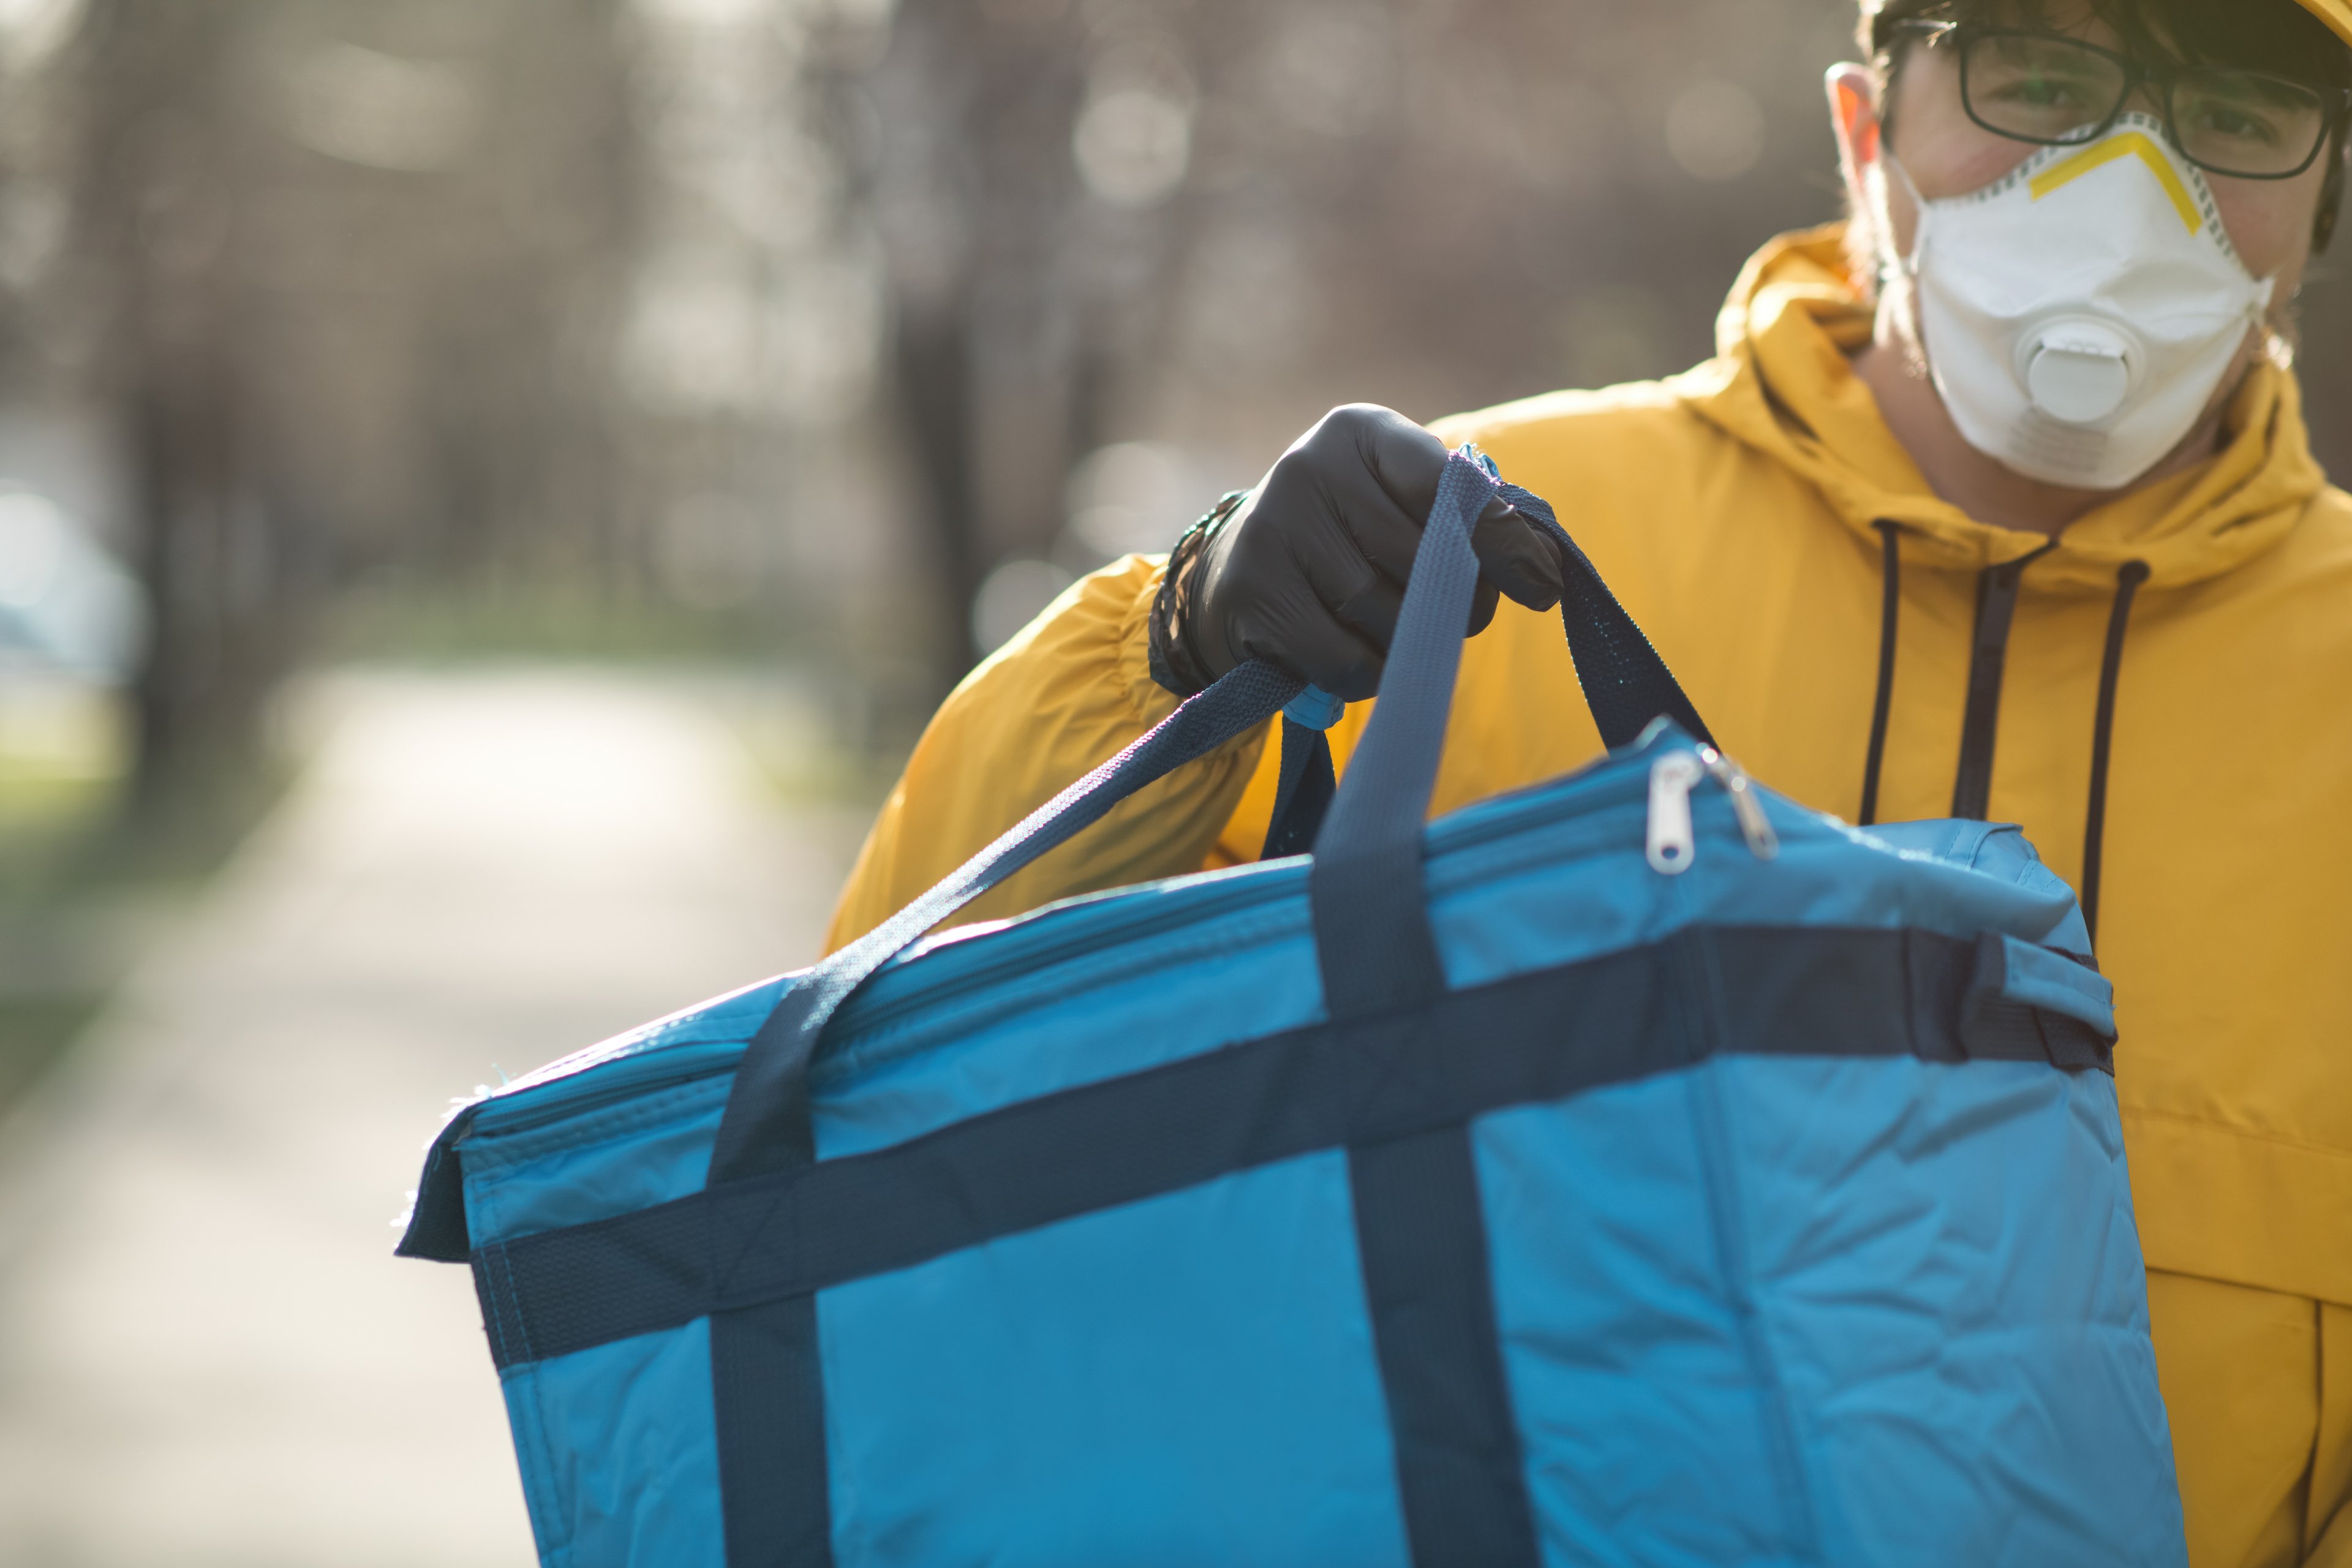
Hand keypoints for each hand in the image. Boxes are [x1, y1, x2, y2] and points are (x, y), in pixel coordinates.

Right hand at [1168, 405, 1563, 700]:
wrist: (1237, 567)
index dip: (1502, 540)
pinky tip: (1354, 655)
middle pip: (1422, 560)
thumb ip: (1470, 521)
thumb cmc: (1351, 536)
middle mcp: (1309, 466)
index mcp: (1361, 431)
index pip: (1448, 486)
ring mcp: (1273, 528)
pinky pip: (1343, 658)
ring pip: (1384, 615)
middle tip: (1451, 617)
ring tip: (1390, 633)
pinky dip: (1365, 673)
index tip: (1544, 587)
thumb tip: (1546, 570)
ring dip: (1406, 644)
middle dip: (1453, 603)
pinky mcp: (1251, 593)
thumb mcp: (1404, 504)